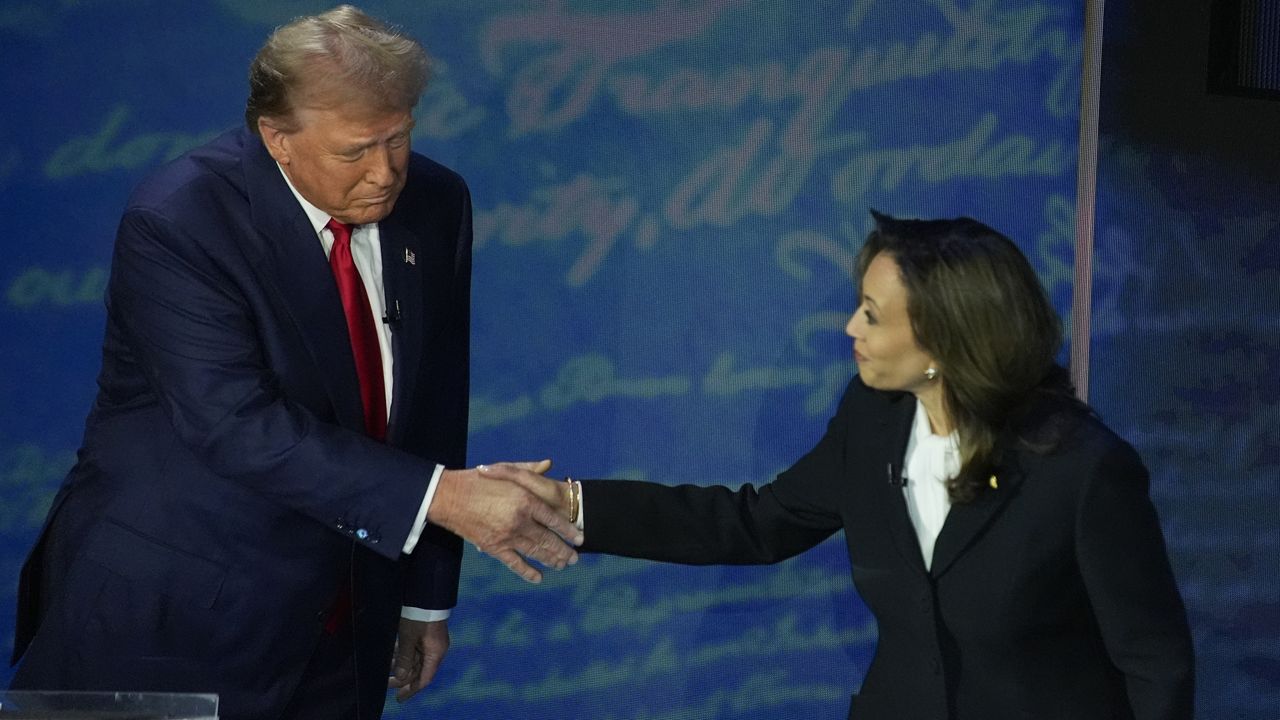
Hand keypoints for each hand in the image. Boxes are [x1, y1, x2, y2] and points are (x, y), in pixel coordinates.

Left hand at [389, 618, 447, 701]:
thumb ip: (404, 658)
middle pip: (419, 671)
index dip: (411, 690)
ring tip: (386, 668)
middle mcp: (435, 650)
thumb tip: (399, 676)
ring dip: (401, 665)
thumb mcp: (408, 638)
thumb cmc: (419, 615)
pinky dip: (403, 654)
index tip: (399, 698)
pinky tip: (392, 654)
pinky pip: (414, 650)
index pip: (424, 679)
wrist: (426, 593)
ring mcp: (431, 642)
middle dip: (403, 678)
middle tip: (387, 684)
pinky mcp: (425, 634)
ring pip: (415, 660)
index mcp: (435, 653)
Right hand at [428, 459, 581, 582]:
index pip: (553, 519)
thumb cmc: (478, 480)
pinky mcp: (494, 547)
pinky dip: (528, 572)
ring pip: (535, 552)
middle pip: (548, 539)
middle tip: (574, 558)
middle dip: (563, 550)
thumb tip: (548, 464)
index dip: (568, 530)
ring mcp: (507, 536)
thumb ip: (529, 469)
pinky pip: (515, 563)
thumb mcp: (505, 469)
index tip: (579, 538)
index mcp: (525, 499)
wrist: (449, 497)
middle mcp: (519, 520)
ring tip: (563, 565)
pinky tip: (539, 577)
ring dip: (551, 560)